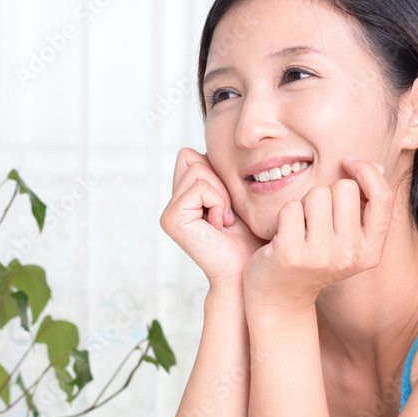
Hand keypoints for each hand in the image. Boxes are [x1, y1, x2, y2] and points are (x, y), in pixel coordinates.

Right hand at [160, 148, 265, 287]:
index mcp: (183, 196)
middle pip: (190, 156)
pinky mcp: (171, 219)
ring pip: (198, 170)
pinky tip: (219, 227)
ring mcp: (168, 211)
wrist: (247, 271)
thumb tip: (217, 144)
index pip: (192, 155)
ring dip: (221, 194)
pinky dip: (218, 203)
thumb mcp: (236, 196)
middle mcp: (171, 202)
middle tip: (226, 214)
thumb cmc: (249, 238)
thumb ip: (219, 173)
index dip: (216, 174)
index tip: (228, 206)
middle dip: (217, 181)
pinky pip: (200, 187)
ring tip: (224, 221)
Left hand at [242, 158, 393, 311]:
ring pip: (317, 194)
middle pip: (344, 189)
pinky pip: (291, 207)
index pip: (382, 198)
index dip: (367, 172)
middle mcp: (350, 256)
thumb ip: (363, 206)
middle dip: (327, 193)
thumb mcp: (346, 239)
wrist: (279, 299)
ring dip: (304, 203)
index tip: (348, 164)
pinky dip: (284, 215)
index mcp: (371, 252)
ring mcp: (321, 256)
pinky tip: (283, 237)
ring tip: (300, 228)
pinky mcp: (290, 253)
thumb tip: (374, 165)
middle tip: (314, 219)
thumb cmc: (313, 260)